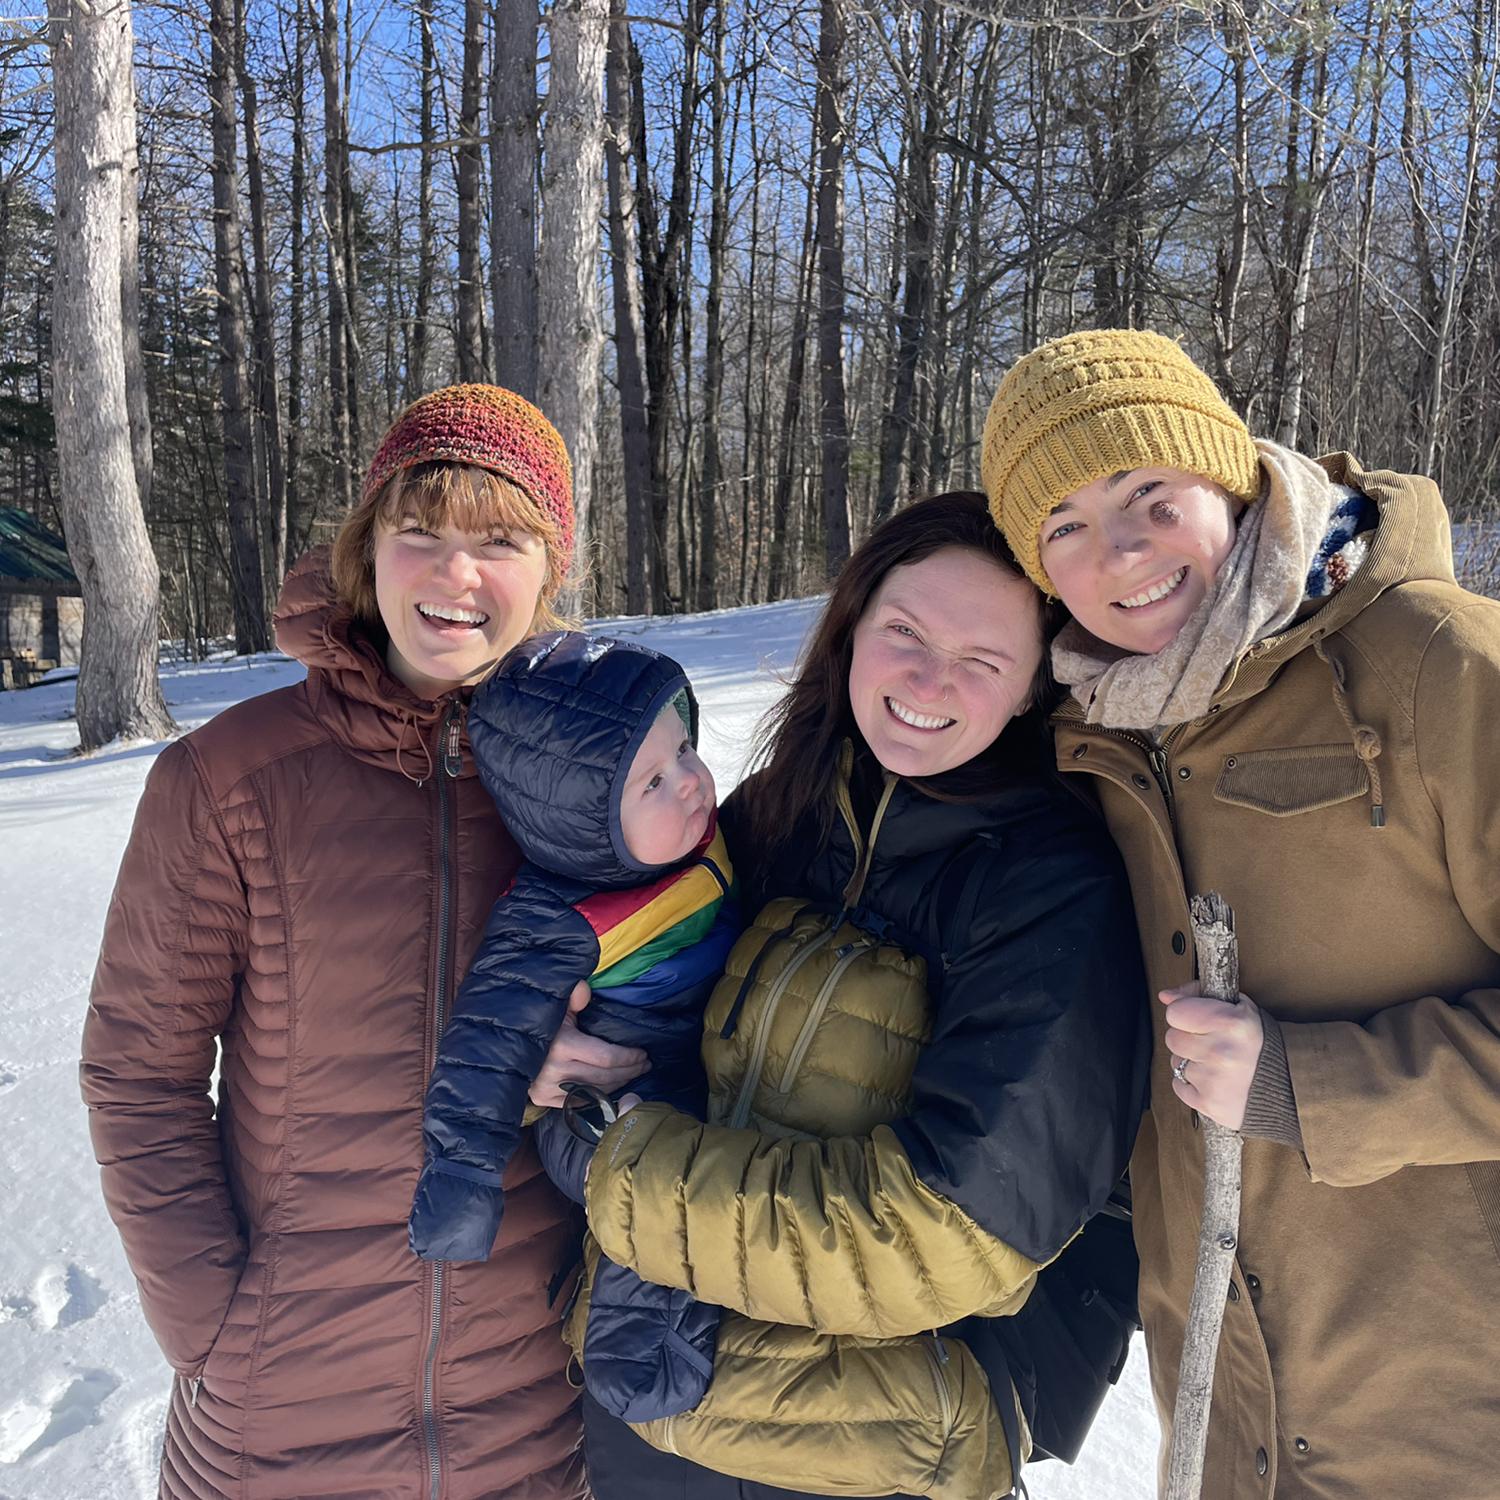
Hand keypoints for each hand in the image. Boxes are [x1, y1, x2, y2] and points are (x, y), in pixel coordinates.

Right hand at [528, 981, 647, 1107]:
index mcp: (563, 1046)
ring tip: (633, 1073)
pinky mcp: (545, 1100)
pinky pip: (581, 1102)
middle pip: (605, 1077)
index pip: (607, 1058)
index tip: (643, 1053)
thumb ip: (572, 997)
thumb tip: (585, 989)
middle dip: (630, 1071)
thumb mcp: (553, 1005)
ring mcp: (550, 1089)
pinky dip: (600, 1095)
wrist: (502, 1045)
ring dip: (619, 1083)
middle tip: (644, 1064)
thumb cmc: (535, 1021)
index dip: (629, 1057)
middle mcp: (556, 1071)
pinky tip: (612, 1086)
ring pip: (596, 1092)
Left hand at [1159, 982, 1264, 1131]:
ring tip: (1217, 1063)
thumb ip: (1199, 995)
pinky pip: (1178, 1086)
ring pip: (1176, 1062)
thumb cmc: (1262, 1044)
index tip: (1197, 1019)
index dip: (1184, 1014)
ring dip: (1191, 1061)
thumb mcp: (1241, 1008)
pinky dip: (1192, 1084)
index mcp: (1231, 1023)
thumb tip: (1165, 995)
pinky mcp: (1208, 1104)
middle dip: (1188, 1038)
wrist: (1290, 1087)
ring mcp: (1213, 1080)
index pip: (1175, 1013)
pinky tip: (1214, 1080)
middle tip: (1210, 1042)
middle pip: (1173, 1038)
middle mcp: (1220, 1051)